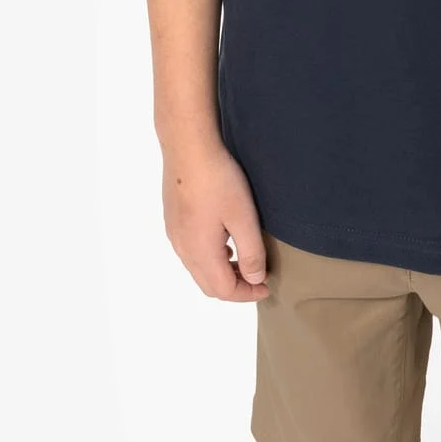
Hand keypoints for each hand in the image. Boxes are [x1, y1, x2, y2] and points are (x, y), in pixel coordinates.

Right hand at [161, 138, 269, 301]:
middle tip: (257, 278)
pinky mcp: (172, 221)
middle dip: (234, 287)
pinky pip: (191, 253)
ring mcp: (174, 235)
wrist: (188, 147)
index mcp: (200, 252)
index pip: (224, 290)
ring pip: (197, 270)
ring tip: (244, 261)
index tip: (267, 286)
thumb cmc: (219, 181)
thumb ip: (251, 253)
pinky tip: (223, 242)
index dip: (247, 294)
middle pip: (208, 285)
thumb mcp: (244, 218)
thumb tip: (255, 280)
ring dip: (221, 273)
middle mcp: (183, 249)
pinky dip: (209, 259)